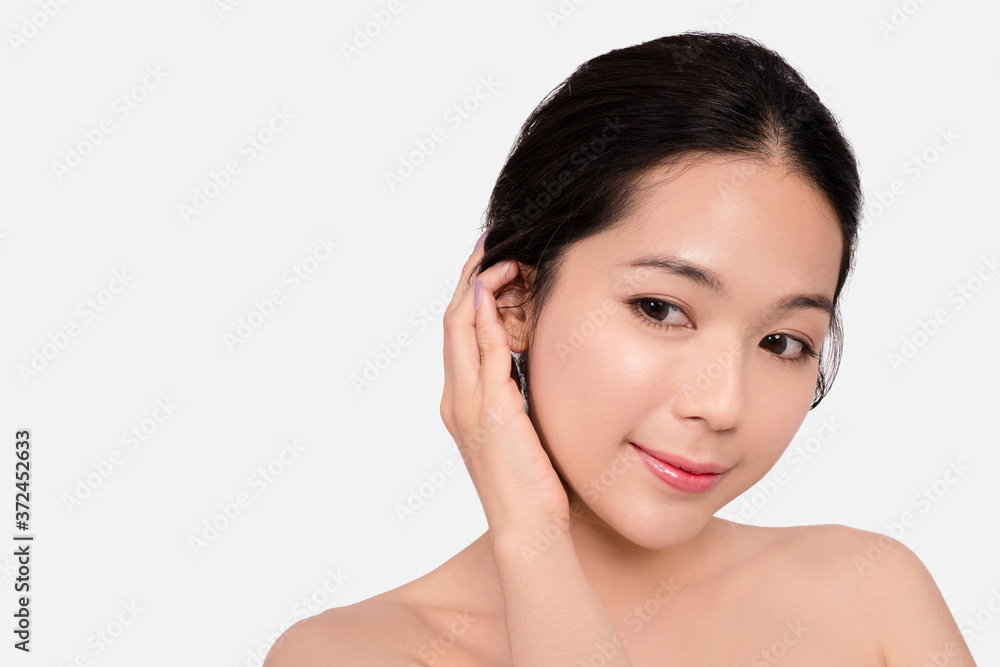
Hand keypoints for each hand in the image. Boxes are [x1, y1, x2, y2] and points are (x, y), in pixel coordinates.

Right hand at [439, 236, 569, 538]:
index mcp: (462, 401)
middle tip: (486, 242)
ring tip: (494, 253)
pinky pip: (483, 350)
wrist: (527, 528)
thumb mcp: (521, 428)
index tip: (488, 263)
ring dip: (476, 285)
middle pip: (453, 320)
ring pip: (460, 326)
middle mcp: (456, 397)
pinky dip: (486, 315)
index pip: (460, 333)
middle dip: (468, 277)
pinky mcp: (490, 410)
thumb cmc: (530, 483)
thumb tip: (525, 363)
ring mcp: (468, 403)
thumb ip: (515, 393)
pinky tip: (498, 287)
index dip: (470, 294)